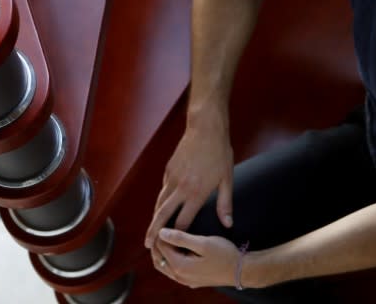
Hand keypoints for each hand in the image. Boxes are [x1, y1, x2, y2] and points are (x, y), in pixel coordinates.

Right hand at [145, 108, 233, 248]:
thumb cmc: (219, 153)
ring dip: (154, 217)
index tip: (174, 247)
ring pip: (160, 202)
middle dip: (155, 232)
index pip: (182, 221)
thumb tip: (228, 224)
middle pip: (163, 214)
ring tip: (151, 231)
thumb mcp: (227, 179)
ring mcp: (172, 178)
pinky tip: (162, 207)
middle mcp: (181, 188)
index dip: (177, 236)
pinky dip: (161, 201)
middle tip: (148, 245)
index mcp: (196, 193)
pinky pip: (163, 189)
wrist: (205, 129)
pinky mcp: (168, 170)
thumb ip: (225, 204)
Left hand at [154, 228, 240, 288]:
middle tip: (162, 227)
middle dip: (157, 244)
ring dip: (163, 253)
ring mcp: (186, 281)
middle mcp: (180, 277)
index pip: (160, 248)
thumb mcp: (204, 243)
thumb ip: (181, 238)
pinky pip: (174, 271)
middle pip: (158, 260)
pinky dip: (171, 260)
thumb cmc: (225, 254)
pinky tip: (177, 250)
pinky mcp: (192, 281)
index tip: (164, 218)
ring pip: (165, 267)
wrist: (242, 271)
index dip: (160, 233)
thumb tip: (161, 232)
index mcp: (180, 266)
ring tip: (167, 237)